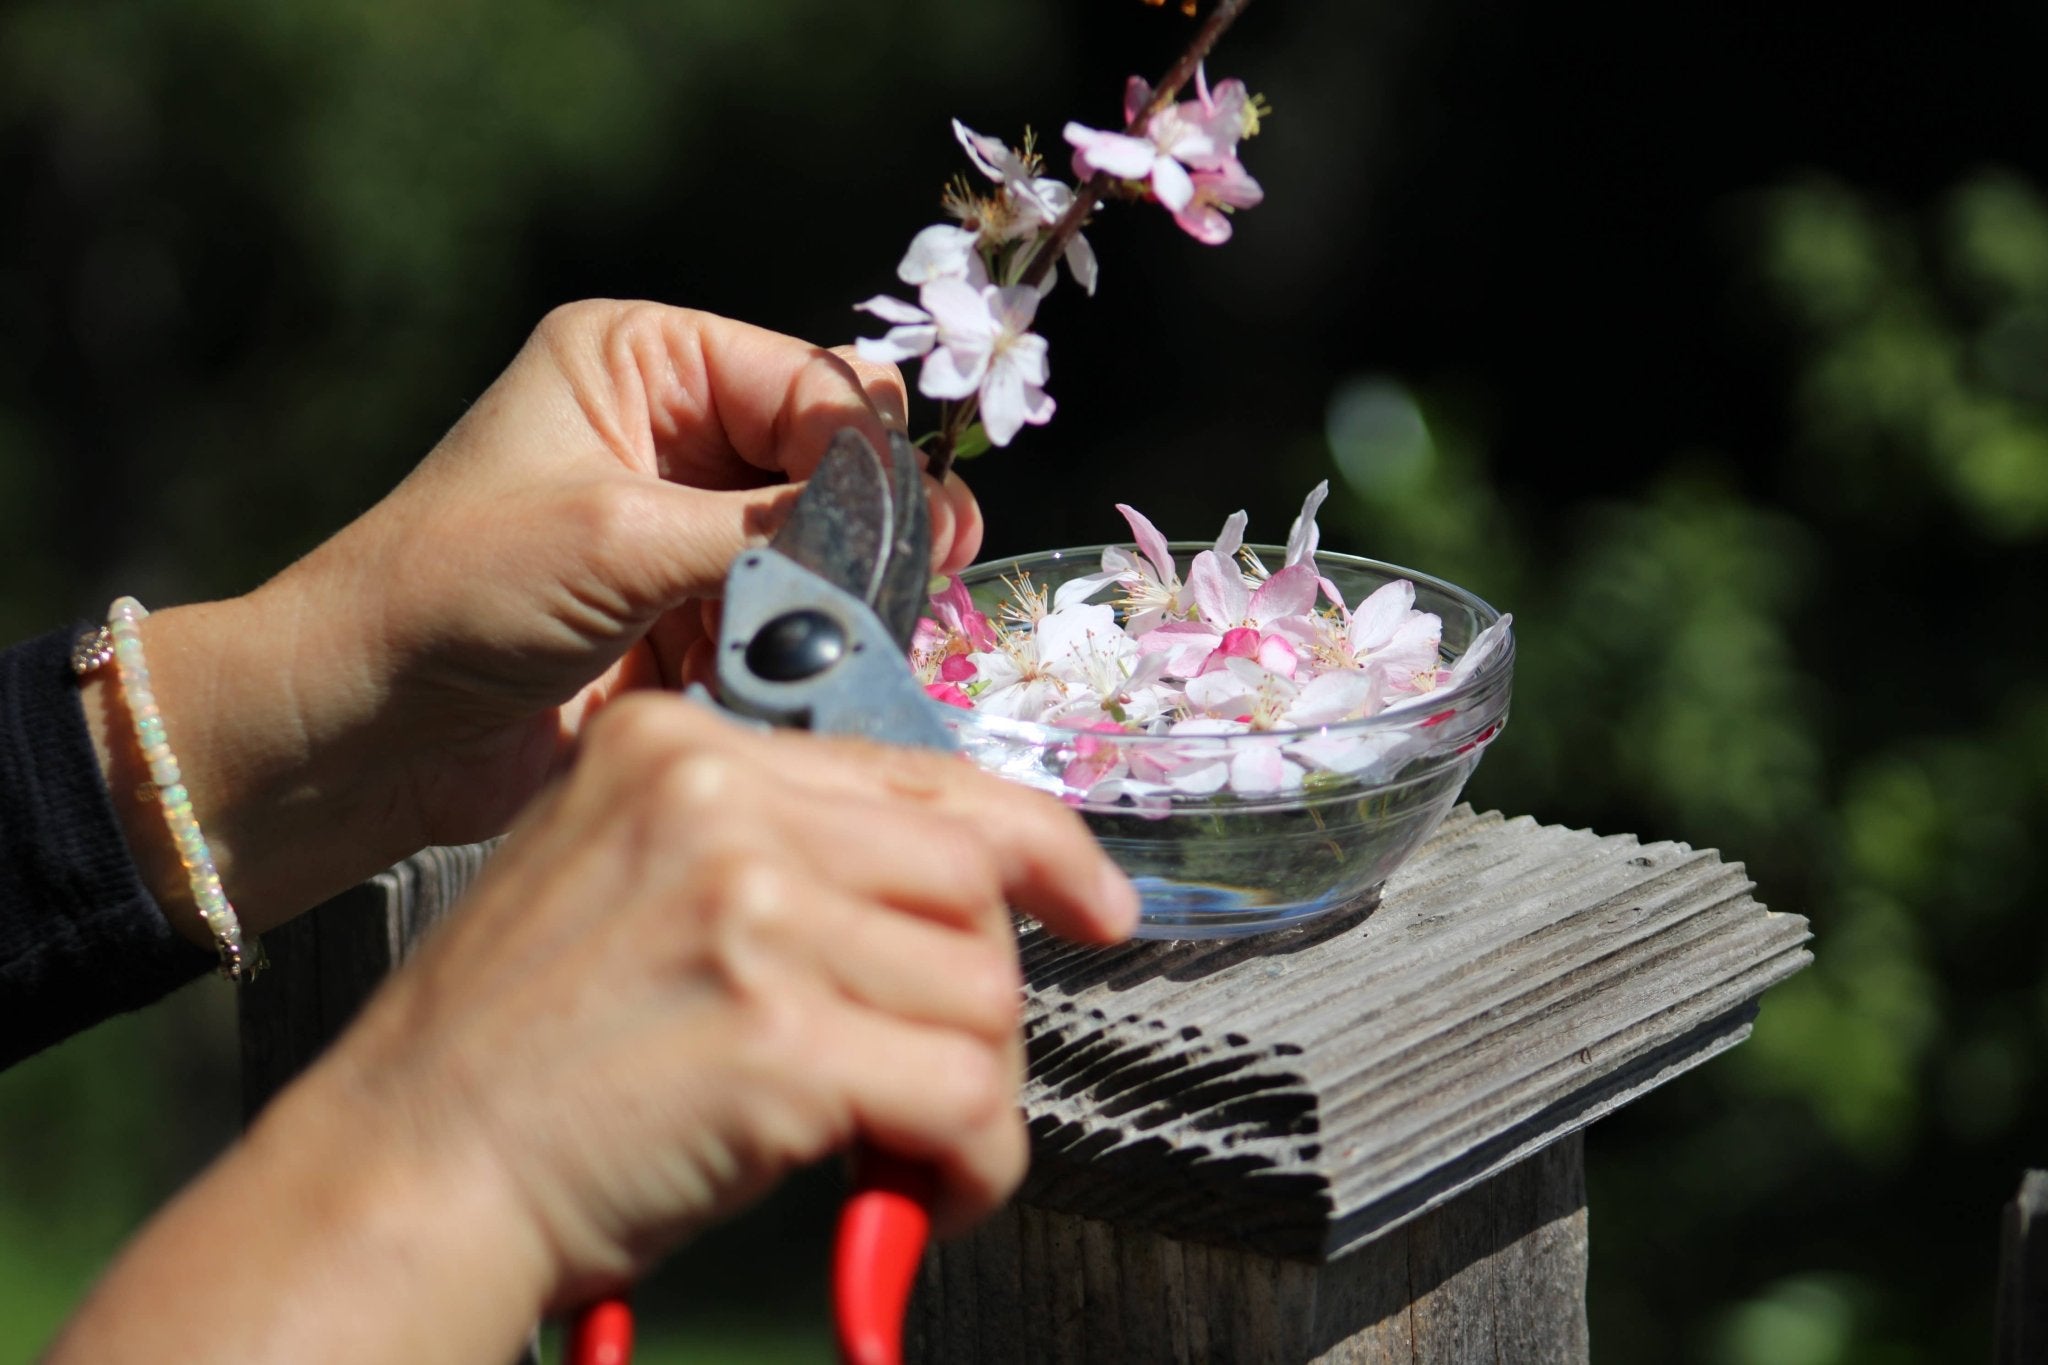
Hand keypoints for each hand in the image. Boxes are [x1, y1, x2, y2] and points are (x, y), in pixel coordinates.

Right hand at [48, 698, 1139, 1362]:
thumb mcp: (621, 879)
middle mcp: (716, 805)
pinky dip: (970, 1164)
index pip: (920, 777)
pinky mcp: (774, 1039)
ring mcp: (746, 914)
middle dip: (983, 990)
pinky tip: (917, 1192)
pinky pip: (964, 1095)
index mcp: (683, 749)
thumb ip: (765, 849)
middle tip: (945, 1074)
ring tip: (903, 1146)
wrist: (402, 1174)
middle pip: (969, 877)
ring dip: (971, 1089)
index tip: (1093, 902)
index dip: (1035, 845)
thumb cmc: (515, 1053)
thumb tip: (950, 887)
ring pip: (980, 991)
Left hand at [90, 301, 984, 934]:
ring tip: (884, 633)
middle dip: (877, 519)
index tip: (918, 522)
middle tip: (929, 575)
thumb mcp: (619, 539)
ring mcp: (685, 527)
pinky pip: (789, 613)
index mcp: (644, 360)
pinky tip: (831, 669)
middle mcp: (673, 430)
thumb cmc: (455, 596)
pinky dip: (811, 643)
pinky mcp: (689, 613)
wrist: (365, 728)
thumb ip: (770, 527)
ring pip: (822, 544)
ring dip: (848, 590)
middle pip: (828, 458)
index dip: (867, 447)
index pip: (808, 379)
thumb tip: (911, 525)